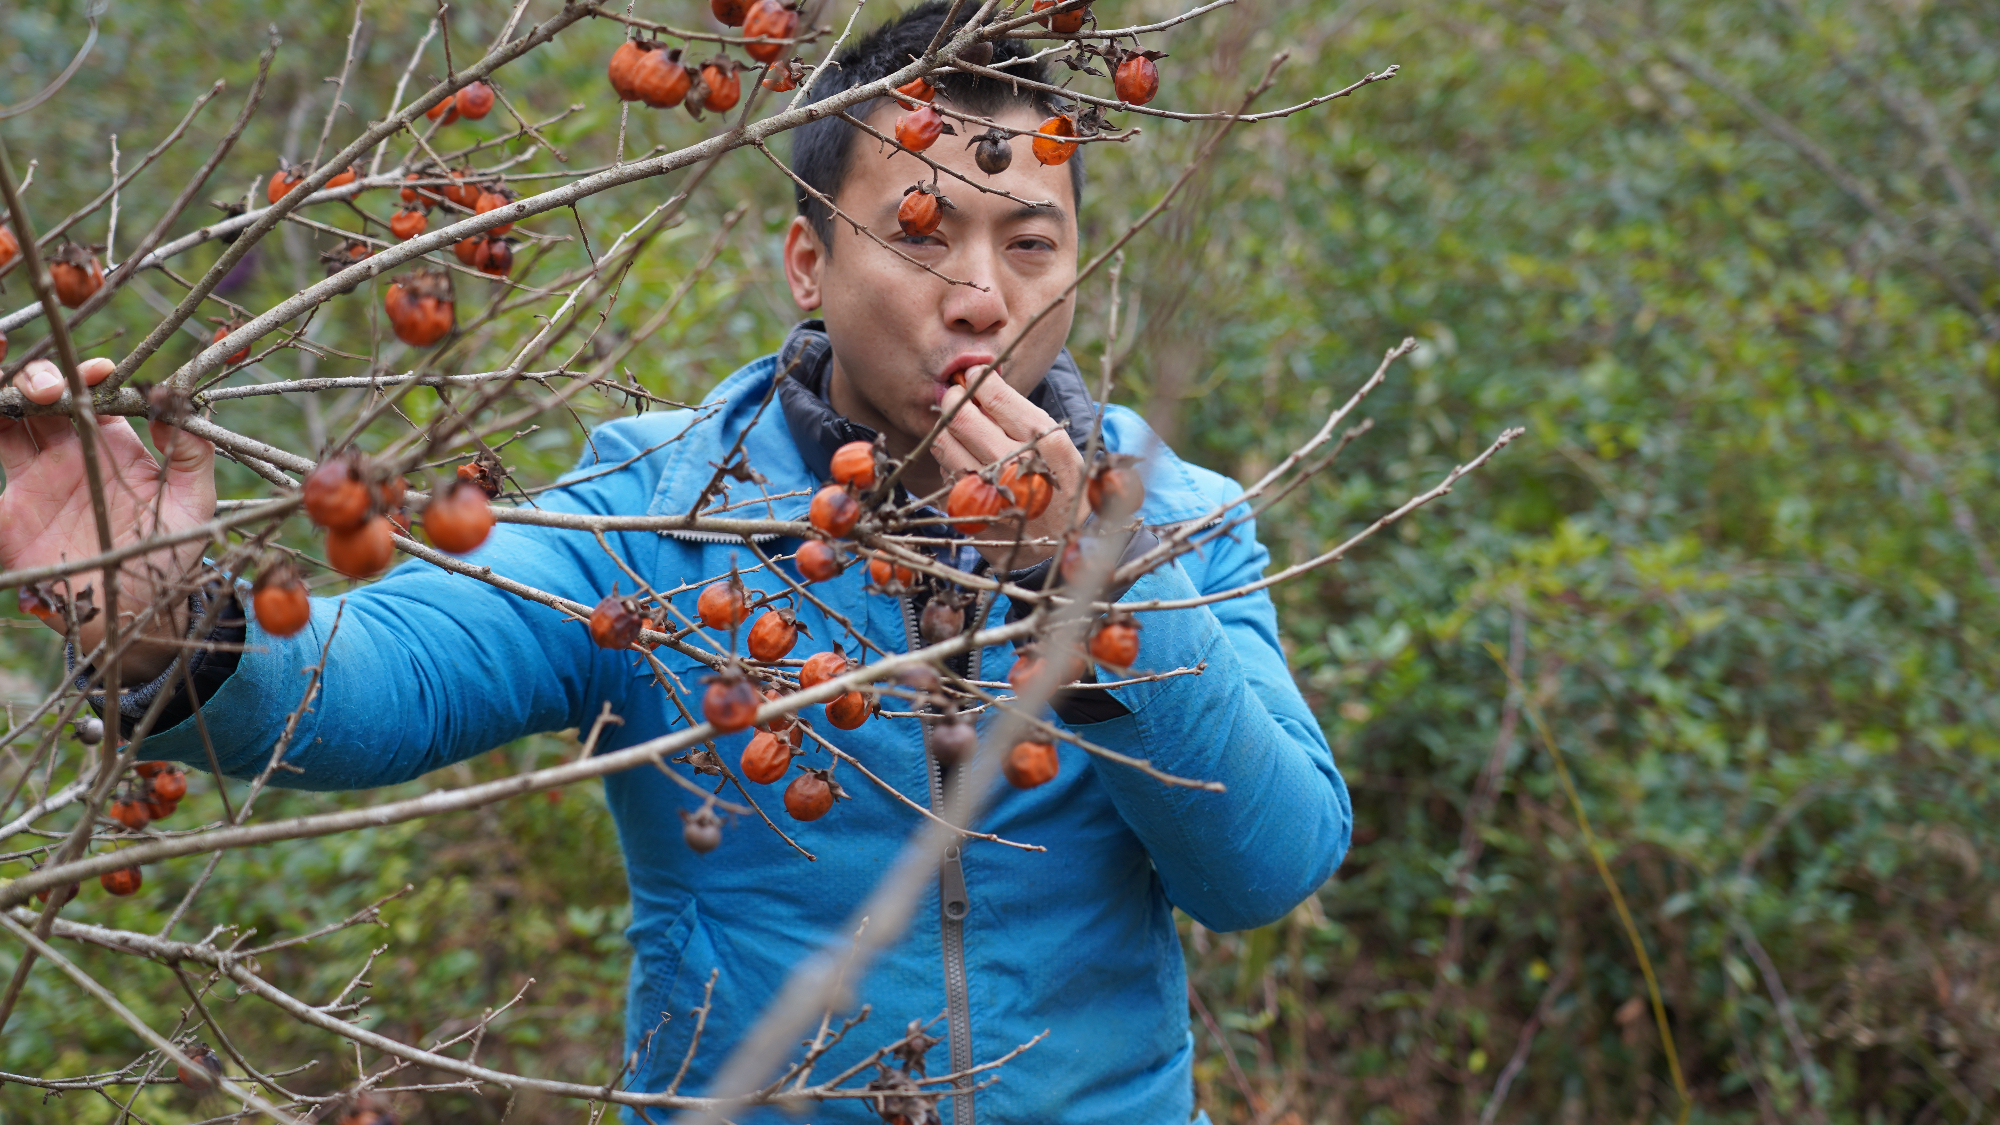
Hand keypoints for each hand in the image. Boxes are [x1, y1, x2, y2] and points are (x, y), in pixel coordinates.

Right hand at [1, 357, 216, 682]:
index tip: (99, 374)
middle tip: (48, 389)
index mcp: (107, 442)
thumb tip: (177, 404)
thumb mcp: (192, 503)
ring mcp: (30, 479)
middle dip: (37, 378)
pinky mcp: (6, 514)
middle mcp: (64, 452)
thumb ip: (193, 453)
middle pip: (36, 397)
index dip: (88, 375)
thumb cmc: (169, 554)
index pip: (89, 392)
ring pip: (0, 421)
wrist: (133, 611)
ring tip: (1, 386)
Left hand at [931, 366, 1085, 569]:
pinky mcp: (974, 515)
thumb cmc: (1058, 478)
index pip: (996, 397)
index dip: (977, 379)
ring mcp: (993, 494)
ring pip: (945, 444)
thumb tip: (975, 377)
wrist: (1066, 539)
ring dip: (945, 427)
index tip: (973, 375)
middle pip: (961, 418)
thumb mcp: (1054, 441)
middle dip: (954, 398)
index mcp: (1046, 442)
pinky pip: (945, 474)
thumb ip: (1018, 412)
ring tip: (957, 424)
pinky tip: (962, 457)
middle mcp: (1017, 466)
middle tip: (956, 394)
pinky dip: (948, 459)